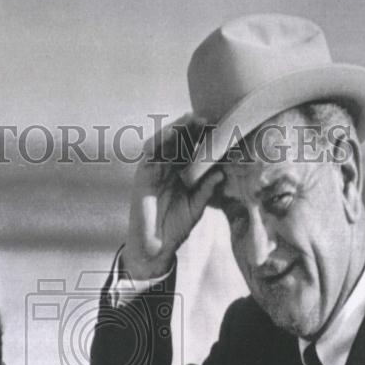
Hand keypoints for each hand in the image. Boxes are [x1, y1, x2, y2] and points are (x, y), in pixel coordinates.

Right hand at [124, 114, 223, 280]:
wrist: (156, 246)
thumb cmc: (176, 227)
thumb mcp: (196, 207)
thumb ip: (207, 190)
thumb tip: (222, 173)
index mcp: (184, 172)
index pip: (195, 150)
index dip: (206, 139)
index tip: (222, 129)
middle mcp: (169, 166)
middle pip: (181, 141)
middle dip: (192, 128)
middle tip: (207, 119)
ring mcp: (156, 168)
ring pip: (165, 142)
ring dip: (176, 129)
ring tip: (189, 119)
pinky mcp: (143, 173)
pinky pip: (150, 153)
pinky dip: (158, 141)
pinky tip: (169, 133)